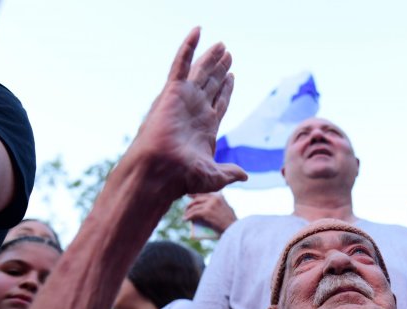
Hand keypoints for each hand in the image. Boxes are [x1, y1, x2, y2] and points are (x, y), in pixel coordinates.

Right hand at [126, 28, 246, 196]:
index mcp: (206, 127)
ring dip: (211, 58)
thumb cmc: (183, 177)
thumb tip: (244, 176)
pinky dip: (189, 47)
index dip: (227, 89)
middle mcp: (196, 110)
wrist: (162, 170)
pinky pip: (182, 63)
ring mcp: (185, 99)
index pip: (220, 102)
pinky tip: (198, 32)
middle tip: (229, 54)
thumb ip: (229, 173)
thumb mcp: (214, 176)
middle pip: (212, 84)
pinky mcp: (173, 91)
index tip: (233, 76)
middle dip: (221, 70)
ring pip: (201, 72)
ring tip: (222, 46)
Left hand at [184, 192, 236, 234]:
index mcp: (219, 197)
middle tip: (186, 209)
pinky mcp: (206, 212)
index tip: (189, 196)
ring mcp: (210, 204)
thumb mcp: (227, 209)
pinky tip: (185, 220)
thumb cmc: (231, 223)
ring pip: (194, 207)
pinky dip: (188, 217)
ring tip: (185, 216)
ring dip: (188, 212)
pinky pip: (194, 213)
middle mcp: (214, 198)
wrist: (234, 228)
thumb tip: (209, 208)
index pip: (204, 194)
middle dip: (190, 204)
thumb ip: (219, 205)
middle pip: (197, 199)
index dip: (195, 195)